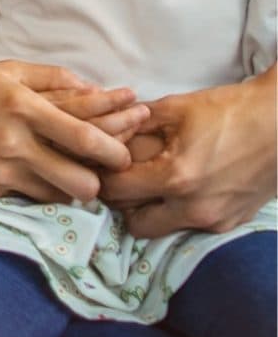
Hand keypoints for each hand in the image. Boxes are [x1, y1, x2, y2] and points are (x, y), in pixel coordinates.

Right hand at [0, 61, 147, 204]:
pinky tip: (48, 180)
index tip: (127, 154)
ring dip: (74, 190)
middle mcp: (13, 143)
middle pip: (77, 180)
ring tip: (83, 179)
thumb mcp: (10, 70)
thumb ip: (55, 78)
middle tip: (108, 177)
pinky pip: (31, 199)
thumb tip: (96, 89)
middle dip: (101, 183)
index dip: (113, 149)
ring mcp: (0, 172)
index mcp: (22, 106)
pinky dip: (44, 191)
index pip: (81, 136)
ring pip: (58, 196)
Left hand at [100, 67, 276, 237]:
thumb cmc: (231, 110)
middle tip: (126, 173)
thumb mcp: (178, 107)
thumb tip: (106, 130)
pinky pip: (187, 226)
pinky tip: (185, 184)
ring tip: (154, 179)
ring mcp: (212, 222)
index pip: (116, 190)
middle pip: (132, 221)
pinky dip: (177, 210)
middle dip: (123, 200)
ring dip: (149, 209)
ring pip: (159, 229)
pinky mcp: (228, 225)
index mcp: (175, 178)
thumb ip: (137, 122)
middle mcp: (192, 209)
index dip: (105, 173)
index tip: (106, 160)